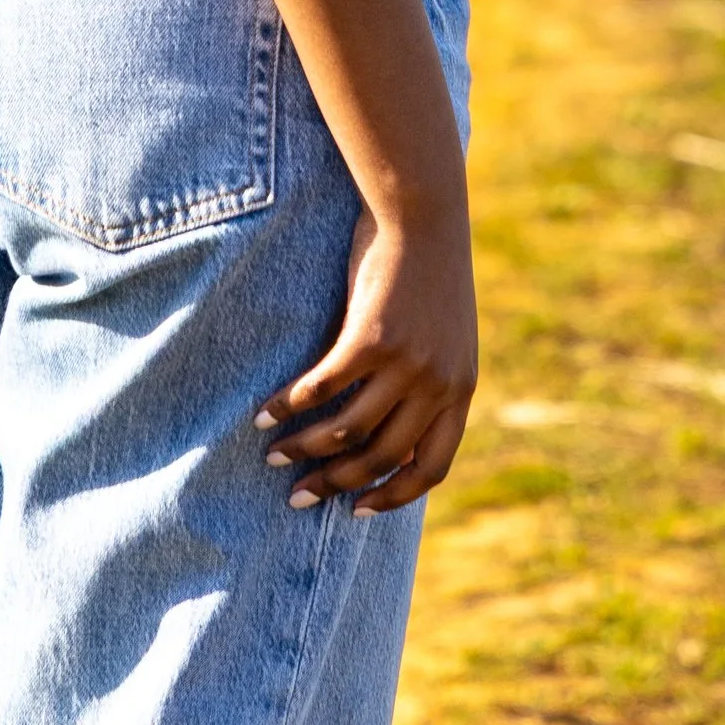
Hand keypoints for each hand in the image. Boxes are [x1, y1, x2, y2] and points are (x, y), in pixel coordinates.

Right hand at [255, 200, 477, 515]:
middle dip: (334, 484)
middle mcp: (437, 384)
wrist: (423, 214)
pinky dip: (288, 407)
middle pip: (380, 457)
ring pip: (347, 430)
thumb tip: (391, 427)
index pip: (430, 467)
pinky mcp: (370, 339)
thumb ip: (429, 380)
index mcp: (460, 388)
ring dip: (304, 450)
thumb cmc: (427, 271)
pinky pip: (321, 390)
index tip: (358, 510)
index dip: (393, 496)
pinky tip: (264, 414)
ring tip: (272, 457)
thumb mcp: (444, 334)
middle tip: (296, 497)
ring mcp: (406, 364)